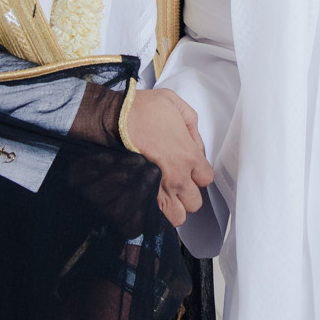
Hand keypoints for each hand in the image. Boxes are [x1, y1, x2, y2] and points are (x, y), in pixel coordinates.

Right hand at [123, 88, 213, 226]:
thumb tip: (194, 141)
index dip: (199, 173)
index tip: (190, 168)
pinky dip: (154, 213)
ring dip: (173, 208)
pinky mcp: (141, 194)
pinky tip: (151, 201)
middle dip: (188, 194)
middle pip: (195, 203)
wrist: (112, 119)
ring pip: (177, 217)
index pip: (207, 178)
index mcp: (188, 156)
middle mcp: (176, 177)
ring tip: (165, 196)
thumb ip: (191, 123)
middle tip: (177, 182)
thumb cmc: (140, 110)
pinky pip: (153, 217)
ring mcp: (158, 189)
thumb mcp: (174, 102)